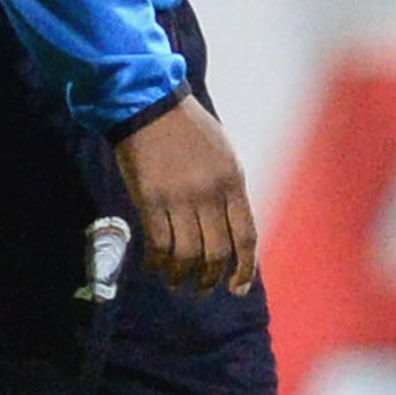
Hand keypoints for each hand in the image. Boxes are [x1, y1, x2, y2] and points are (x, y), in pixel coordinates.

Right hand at [111, 95, 257, 295]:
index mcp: (232, 180)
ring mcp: (179, 198)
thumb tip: (231, 233)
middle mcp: (209, 193)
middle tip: (202, 288)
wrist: (149, 106)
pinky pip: (159, 244)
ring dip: (182, 276)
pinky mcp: (150, 200)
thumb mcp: (224, 154)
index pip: (245, 236)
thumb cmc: (190, 129)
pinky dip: (158, 262)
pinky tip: (155, 266)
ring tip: (176, 283)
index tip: (236, 287)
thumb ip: (230, 191)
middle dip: (210, 278)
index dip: (244, 268)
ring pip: (187, 255)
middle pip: (216, 252)